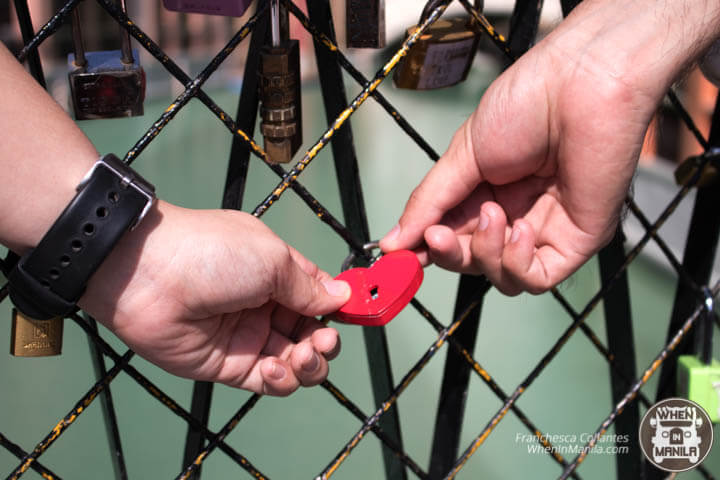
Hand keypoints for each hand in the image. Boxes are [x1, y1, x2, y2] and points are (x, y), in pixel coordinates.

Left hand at [80, 203, 350, 395]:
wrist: (147, 276)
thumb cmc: (208, 252)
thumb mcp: (272, 259)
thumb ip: (308, 285)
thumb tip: (340, 296)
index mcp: (276, 271)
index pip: (318, 295)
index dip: (339, 307)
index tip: (359, 314)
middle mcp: (263, 304)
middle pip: (311, 331)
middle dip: (326, 340)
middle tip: (324, 340)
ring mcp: (246, 335)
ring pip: (295, 359)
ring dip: (309, 363)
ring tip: (303, 355)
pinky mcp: (228, 365)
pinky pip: (268, 379)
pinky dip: (282, 379)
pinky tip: (277, 366)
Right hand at [381, 2, 672, 294]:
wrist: (579, 86)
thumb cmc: (526, 104)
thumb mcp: (462, 156)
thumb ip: (429, 203)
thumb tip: (392, 242)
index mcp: (484, 191)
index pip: (449, 236)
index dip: (425, 248)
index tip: (398, 253)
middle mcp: (513, 214)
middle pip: (471, 261)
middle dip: (449, 253)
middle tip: (436, 235)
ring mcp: (545, 230)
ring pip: (502, 277)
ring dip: (486, 252)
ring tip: (493, 211)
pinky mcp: (576, 241)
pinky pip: (537, 278)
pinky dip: (518, 263)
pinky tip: (520, 229)